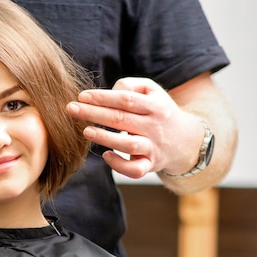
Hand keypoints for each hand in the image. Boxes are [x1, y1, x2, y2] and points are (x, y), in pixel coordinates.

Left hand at [67, 77, 202, 178]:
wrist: (186, 140)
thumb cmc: (158, 111)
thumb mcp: (152, 91)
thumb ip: (130, 85)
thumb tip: (108, 91)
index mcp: (155, 106)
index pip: (126, 99)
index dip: (103, 97)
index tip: (82, 96)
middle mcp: (155, 126)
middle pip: (122, 119)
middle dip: (94, 113)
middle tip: (71, 109)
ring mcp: (153, 147)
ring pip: (129, 144)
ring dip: (105, 138)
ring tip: (86, 131)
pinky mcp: (150, 165)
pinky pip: (135, 170)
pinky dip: (120, 165)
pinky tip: (106, 155)